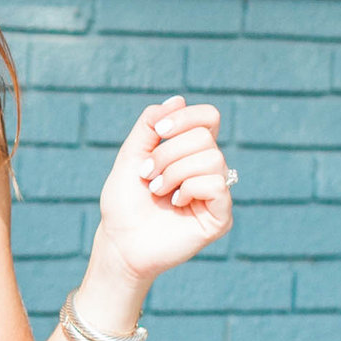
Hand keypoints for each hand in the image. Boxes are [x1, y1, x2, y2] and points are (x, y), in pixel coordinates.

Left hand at [86, 98, 235, 301]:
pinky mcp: (220, 217)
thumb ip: (151, 125)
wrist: (119, 242)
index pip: (208, 118)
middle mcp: (208, 170)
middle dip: (168, 152)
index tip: (158, 133)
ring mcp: (216, 193)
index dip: (185, 117)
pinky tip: (175, 203)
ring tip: (158, 190)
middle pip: (205, 137)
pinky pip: (217, 185)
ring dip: (174, 172)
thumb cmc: (124, 202)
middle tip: (147, 174)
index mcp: (191, 152)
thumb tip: (178, 98)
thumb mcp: (131, 154)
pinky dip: (189, 188)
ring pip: (212, 159)